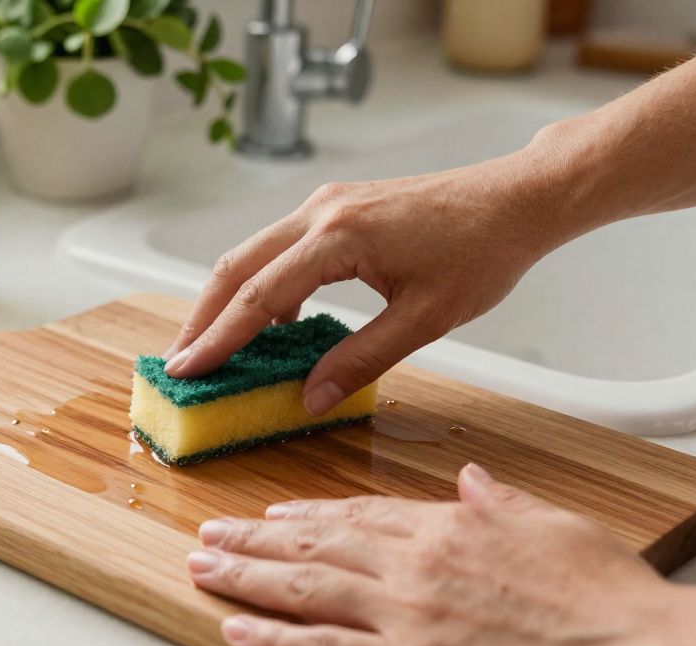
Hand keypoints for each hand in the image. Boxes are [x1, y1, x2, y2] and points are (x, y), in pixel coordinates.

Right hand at [163, 152, 579, 415]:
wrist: (515, 199)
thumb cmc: (482, 251)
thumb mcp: (426, 318)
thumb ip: (362, 359)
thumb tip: (311, 397)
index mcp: (339, 237)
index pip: (259, 295)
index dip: (218, 338)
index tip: (186, 370)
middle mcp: (320, 212)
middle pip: (236, 267)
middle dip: (202, 318)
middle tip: (179, 363)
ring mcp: (325, 204)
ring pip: (251, 253)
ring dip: (225, 300)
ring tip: (211, 347)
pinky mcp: (335, 208)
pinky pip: (279, 248)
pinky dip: (259, 285)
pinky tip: (268, 322)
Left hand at [187, 464, 677, 645]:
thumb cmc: (605, 594)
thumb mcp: (553, 524)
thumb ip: (501, 502)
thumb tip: (474, 480)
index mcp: (447, 526)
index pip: (358, 514)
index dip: (308, 515)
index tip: (275, 514)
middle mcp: (413, 563)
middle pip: (316, 544)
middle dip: (256, 539)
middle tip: (212, 534)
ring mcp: (404, 613)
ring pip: (304, 587)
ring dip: (245, 575)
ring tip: (205, 567)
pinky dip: (273, 637)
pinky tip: (237, 626)